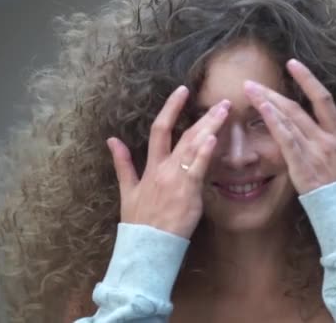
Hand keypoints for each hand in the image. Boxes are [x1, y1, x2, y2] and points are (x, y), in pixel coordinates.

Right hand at [106, 86, 230, 238]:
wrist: (146, 246)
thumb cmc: (139, 221)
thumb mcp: (126, 190)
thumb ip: (122, 163)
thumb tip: (111, 140)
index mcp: (150, 167)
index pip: (159, 129)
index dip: (171, 108)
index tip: (183, 90)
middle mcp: (164, 169)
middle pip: (184, 134)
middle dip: (203, 116)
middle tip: (222, 101)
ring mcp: (176, 179)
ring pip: (194, 147)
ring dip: (211, 127)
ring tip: (224, 111)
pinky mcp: (188, 193)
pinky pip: (197, 169)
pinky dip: (204, 153)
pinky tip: (213, 139)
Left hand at [244, 59, 335, 194]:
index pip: (323, 99)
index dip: (307, 79)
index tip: (292, 64)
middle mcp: (325, 138)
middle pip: (297, 108)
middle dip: (273, 93)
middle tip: (251, 82)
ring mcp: (313, 150)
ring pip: (288, 120)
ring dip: (267, 103)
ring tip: (250, 91)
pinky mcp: (301, 164)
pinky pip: (286, 140)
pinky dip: (275, 123)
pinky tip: (263, 110)